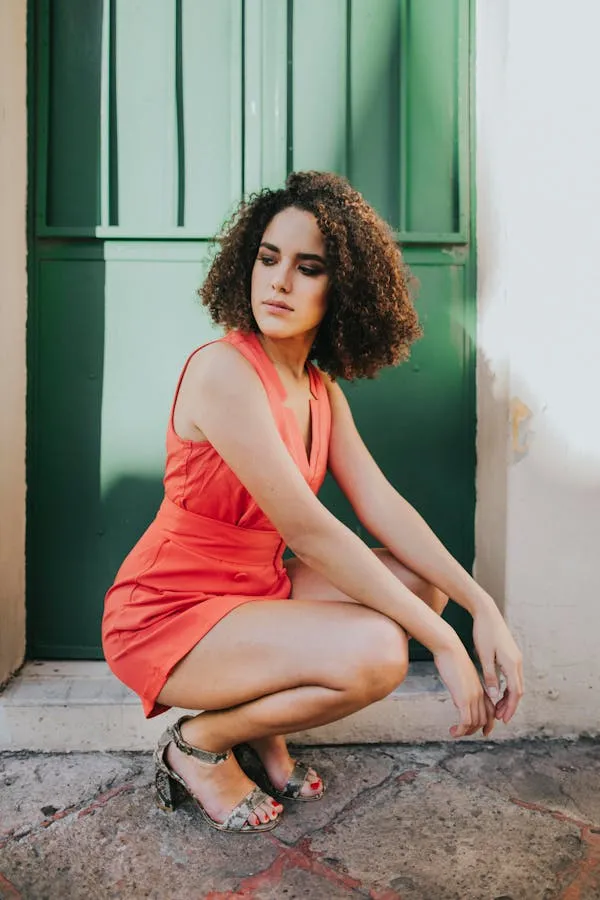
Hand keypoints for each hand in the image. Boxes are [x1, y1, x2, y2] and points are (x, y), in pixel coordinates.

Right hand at [434, 643, 495, 737]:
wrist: (449, 648)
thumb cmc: (452, 657)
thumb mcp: (461, 673)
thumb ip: (464, 683)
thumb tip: (459, 688)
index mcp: (480, 687)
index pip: (490, 710)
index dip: (488, 723)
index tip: (484, 731)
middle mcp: (480, 694)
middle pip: (484, 719)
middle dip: (475, 730)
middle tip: (462, 733)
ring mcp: (473, 697)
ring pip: (475, 723)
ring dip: (466, 732)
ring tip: (455, 732)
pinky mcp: (464, 699)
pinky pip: (466, 722)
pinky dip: (461, 730)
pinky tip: (453, 731)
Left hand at [472, 606, 523, 723]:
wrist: (487, 612)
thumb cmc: (483, 632)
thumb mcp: (484, 655)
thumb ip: (490, 676)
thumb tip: (495, 695)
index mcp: (511, 663)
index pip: (515, 692)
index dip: (510, 708)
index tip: (502, 719)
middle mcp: (517, 661)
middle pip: (518, 690)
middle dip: (510, 705)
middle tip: (499, 718)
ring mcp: (515, 657)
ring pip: (516, 683)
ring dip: (509, 697)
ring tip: (497, 708)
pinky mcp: (511, 654)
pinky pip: (513, 676)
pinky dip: (508, 687)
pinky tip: (498, 691)